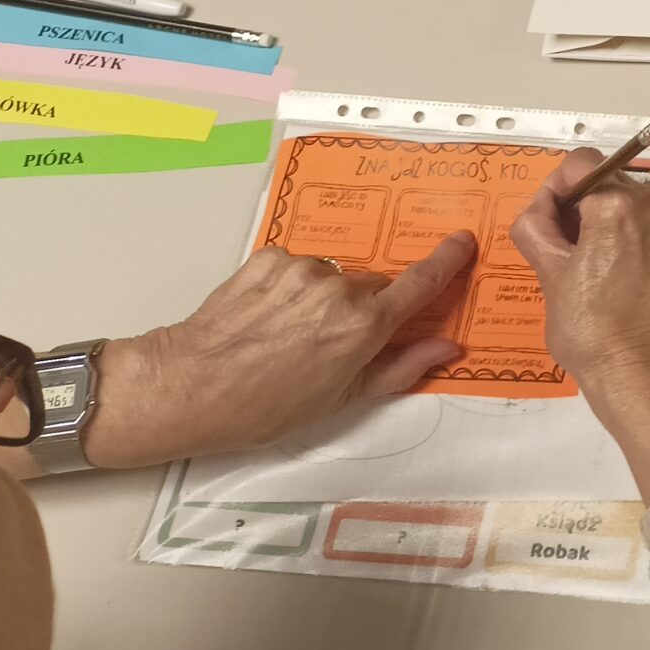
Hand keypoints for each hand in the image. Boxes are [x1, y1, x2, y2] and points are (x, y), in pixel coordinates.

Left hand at [86, 234, 476, 467]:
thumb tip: (446, 348)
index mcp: (364, 326)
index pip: (420, 283)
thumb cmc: (263, 407)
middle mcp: (340, 289)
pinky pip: (297, 267)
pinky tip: (267, 317)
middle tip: (331, 343)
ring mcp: (303, 269)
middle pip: (372, 286)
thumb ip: (399, 368)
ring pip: (333, 277)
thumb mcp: (339, 400)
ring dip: (322, 299)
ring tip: (288, 335)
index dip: (446, 261)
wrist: (187, 386)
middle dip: (363, 308)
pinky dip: (291, 287)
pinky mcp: (270, 258)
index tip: (462, 242)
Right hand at [511, 149, 649, 412]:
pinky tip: (611, 271)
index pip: (579, 163)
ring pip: (625, 200)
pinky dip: (624, 233)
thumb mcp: (548, 273)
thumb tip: (541, 207)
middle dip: (577, 206)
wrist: (642, 368)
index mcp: (618, 204)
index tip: (548, 225)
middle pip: (603, 179)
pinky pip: (645, 220)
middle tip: (562, 251)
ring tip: (586, 266)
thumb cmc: (592, 328)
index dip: (555, 190)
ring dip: (600, 220)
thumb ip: (536, 225)